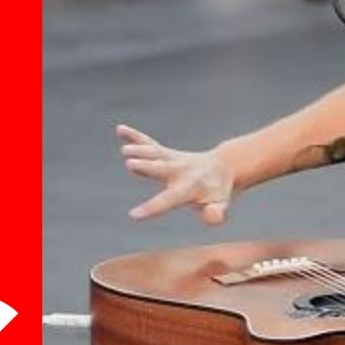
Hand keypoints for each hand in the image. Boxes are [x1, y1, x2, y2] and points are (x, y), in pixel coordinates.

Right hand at [115, 124, 235, 224]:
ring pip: (154, 153)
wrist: (223, 166)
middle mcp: (180, 170)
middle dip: (147, 167)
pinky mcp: (165, 152)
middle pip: (161, 169)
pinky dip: (135, 136)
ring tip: (126, 150)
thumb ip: (217, 213)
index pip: (170, 199)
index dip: (152, 207)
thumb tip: (212, 215)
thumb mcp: (222, 205)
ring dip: (141, 150)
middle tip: (130, 164)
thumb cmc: (217, 192)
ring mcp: (172, 159)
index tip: (134, 215)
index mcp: (190, 187)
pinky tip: (120, 129)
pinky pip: (149, 143)